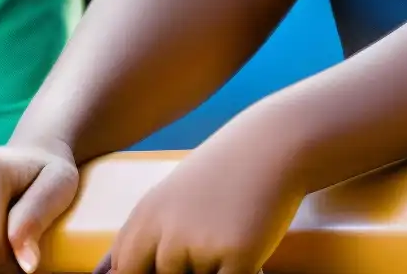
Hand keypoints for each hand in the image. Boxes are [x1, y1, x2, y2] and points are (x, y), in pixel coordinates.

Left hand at [104, 123, 302, 273]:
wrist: (270, 145)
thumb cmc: (217, 178)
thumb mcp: (165, 203)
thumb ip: (136, 243)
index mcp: (142, 223)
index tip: (163, 263)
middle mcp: (164, 236)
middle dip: (181, 272)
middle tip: (202, 242)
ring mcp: (198, 247)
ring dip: (212, 271)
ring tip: (225, 240)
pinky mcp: (236, 255)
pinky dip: (241, 273)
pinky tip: (246, 251)